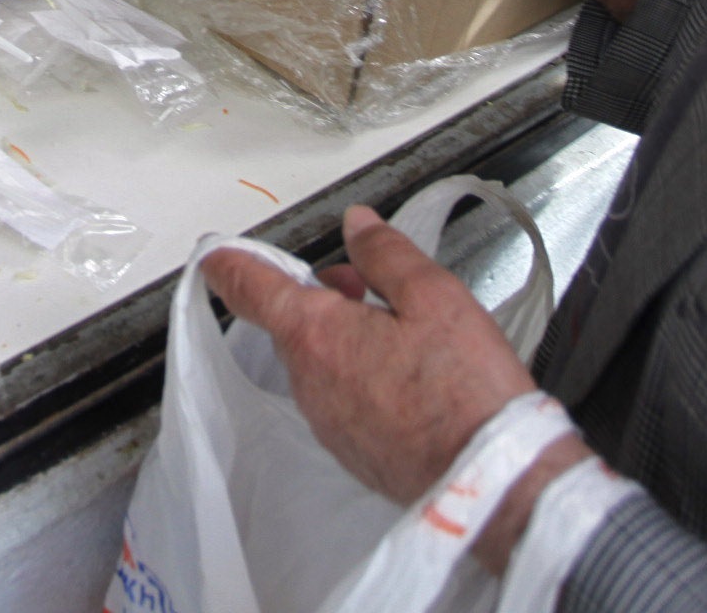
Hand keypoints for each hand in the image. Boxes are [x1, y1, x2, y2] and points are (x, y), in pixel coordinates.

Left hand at [205, 206, 591, 570]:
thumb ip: (386, 253)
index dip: (231, 264)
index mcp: (318, 335)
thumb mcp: (434, 296)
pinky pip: (340, 400)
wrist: (489, 482)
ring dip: (347, 339)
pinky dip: (362, 379)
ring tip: (406, 336)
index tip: (217, 254)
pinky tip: (411, 380)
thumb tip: (358, 225)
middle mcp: (310, 382)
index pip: (251, 289)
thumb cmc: (465, 392)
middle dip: (325, 299)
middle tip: (370, 288)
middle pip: (294, 324)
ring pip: (320, 362)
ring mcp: (327, 422)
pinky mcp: (349, 451)